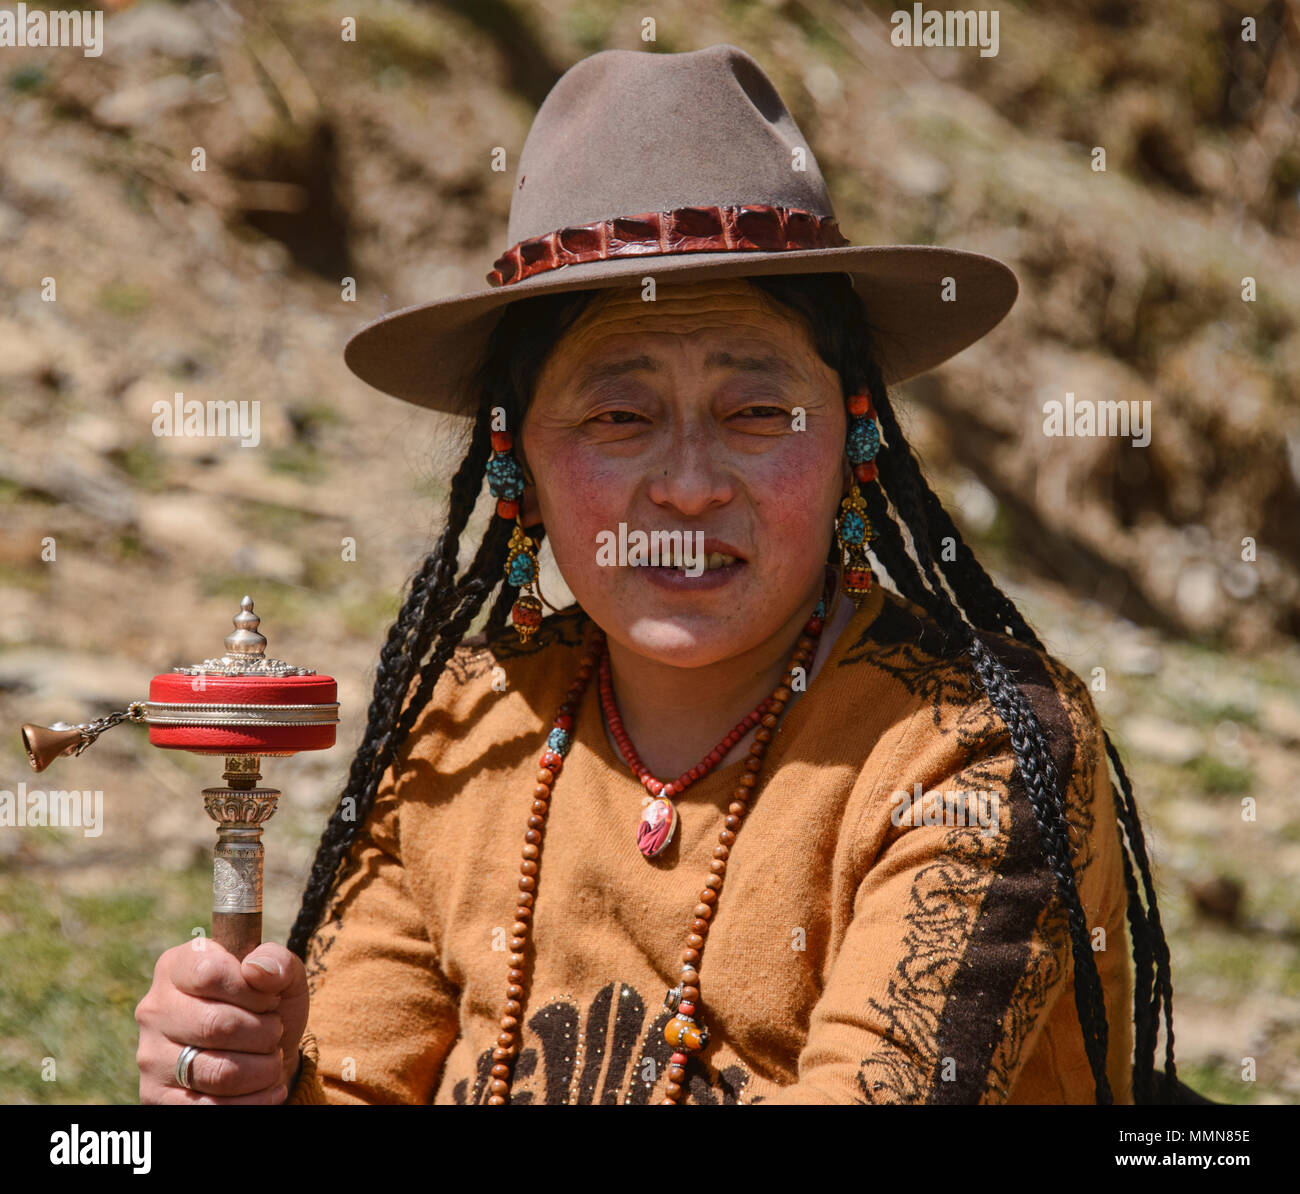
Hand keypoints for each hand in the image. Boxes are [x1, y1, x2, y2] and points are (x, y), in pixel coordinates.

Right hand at [135, 940, 308, 1104]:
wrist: (263, 1052)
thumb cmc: (268, 1005)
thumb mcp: (282, 975)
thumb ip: (276, 960)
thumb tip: (256, 969)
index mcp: (177, 967)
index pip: (210, 974)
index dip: (252, 990)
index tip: (270, 999)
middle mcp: (155, 1009)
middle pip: (216, 1025)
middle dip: (264, 1032)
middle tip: (274, 1031)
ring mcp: (151, 1056)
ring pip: (218, 1072)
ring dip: (263, 1069)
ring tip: (271, 1059)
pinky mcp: (156, 1097)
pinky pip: (210, 1108)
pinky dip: (253, 1101)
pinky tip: (270, 1089)